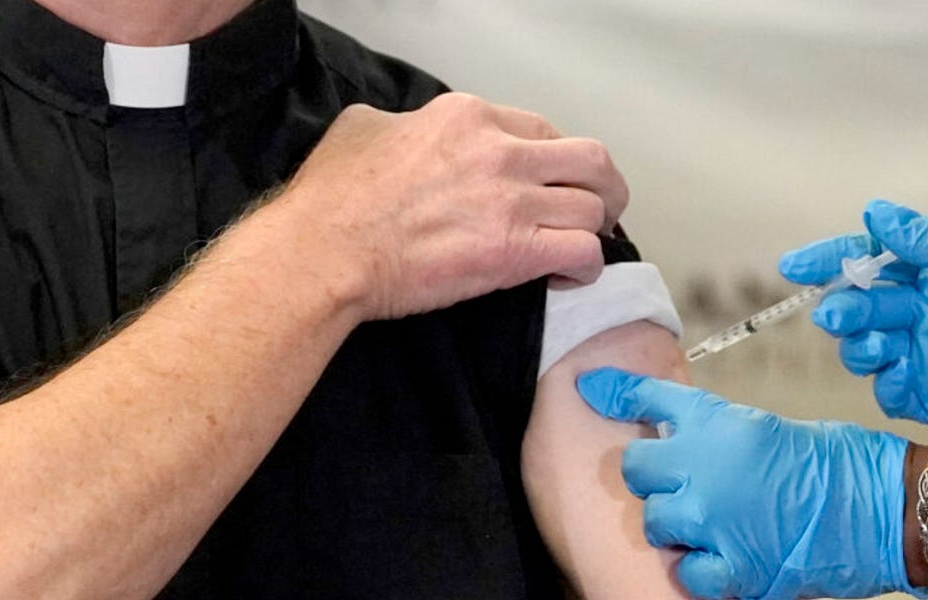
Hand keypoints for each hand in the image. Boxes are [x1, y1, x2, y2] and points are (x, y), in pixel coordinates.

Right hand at [283, 92, 628, 319]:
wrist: (326, 251)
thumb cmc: (333, 198)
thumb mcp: (363, 129)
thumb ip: (402, 125)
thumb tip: (405, 134)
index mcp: (467, 118)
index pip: (540, 130)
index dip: (553, 161)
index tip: (549, 184)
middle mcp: (499, 151)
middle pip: (588, 159)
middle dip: (602, 185)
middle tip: (597, 208)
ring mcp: (512, 200)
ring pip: (594, 205)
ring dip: (596, 229)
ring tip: (584, 248)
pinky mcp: (515, 251)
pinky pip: (584, 251)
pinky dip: (586, 267)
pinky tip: (569, 277)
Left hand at [576, 368, 924, 599]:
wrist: (882, 505)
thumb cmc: (833, 462)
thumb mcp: (763, 429)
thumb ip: (712, 434)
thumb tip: (675, 442)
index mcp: (717, 421)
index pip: (648, 399)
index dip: (614, 392)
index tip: (590, 388)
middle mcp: (705, 464)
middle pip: (636, 467)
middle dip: (653, 476)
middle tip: (681, 484)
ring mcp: (714, 516)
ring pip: (654, 520)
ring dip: (674, 524)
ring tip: (707, 523)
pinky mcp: (735, 563)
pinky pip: (686, 569)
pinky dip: (697, 567)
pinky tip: (718, 557)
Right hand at [779, 200, 927, 432]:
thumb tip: (877, 211)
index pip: (870, 260)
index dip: (831, 260)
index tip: (795, 266)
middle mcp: (920, 313)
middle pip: (859, 307)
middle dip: (841, 310)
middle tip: (837, 317)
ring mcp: (921, 354)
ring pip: (863, 349)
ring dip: (859, 347)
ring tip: (877, 349)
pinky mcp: (926, 394)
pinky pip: (887, 390)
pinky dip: (887, 383)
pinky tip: (904, 377)